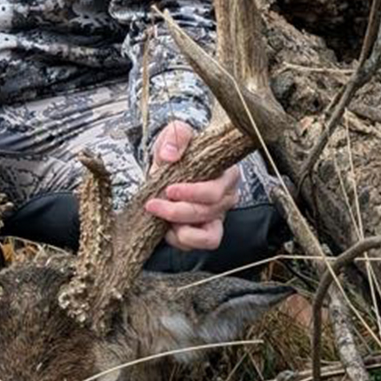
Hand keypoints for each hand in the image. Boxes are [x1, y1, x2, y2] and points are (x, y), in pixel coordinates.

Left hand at [143, 120, 240, 251]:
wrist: (169, 166)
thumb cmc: (178, 151)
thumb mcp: (174, 135)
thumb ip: (174, 137)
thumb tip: (170, 155)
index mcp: (227, 173)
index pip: (215, 190)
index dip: (192, 193)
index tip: (168, 189)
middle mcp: (227, 197)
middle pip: (207, 212)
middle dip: (177, 211)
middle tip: (153, 204)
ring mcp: (219, 216)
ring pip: (208, 235)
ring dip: (181, 229)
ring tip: (161, 218)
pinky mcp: (208, 232)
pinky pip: (200, 245)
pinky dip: (181, 240)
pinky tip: (167, 228)